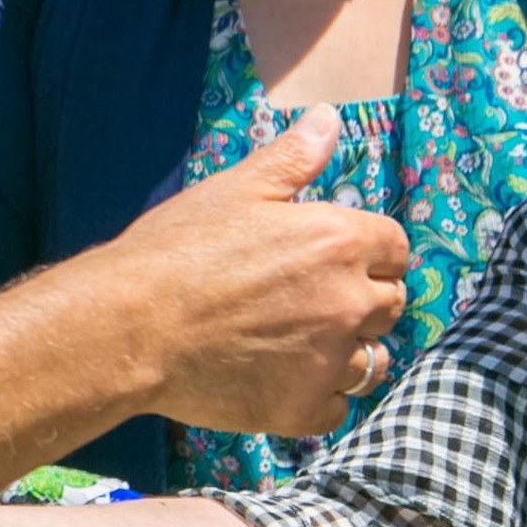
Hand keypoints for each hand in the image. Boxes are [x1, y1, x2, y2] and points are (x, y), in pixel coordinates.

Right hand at [103, 109, 410, 436]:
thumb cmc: (177, 250)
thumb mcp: (235, 190)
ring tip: (303, 345)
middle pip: (391, 304)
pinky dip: (317, 397)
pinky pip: (337, 408)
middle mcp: (348, 301)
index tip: (333, 259)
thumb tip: (330, 118)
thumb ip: (292, 158)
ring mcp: (329, 360)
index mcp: (339, 240)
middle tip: (310, 301)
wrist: (129, 326)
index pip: (396, 248)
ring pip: (373, 361)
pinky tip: (283, 380)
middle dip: (362, 300)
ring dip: (348, 352)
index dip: (368, 251)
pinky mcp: (303, 408)